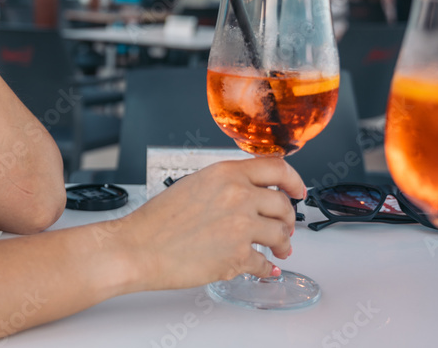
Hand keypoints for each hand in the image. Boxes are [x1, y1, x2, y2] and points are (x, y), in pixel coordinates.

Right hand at [113, 158, 304, 290]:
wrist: (138, 247)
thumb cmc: (157, 221)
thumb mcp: (194, 185)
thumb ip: (225, 184)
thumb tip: (249, 193)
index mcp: (226, 174)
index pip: (277, 168)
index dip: (294, 180)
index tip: (298, 190)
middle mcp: (238, 196)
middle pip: (284, 205)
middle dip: (288, 219)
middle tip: (285, 227)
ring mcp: (240, 226)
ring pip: (281, 235)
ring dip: (283, 245)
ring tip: (279, 250)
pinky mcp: (237, 256)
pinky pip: (264, 263)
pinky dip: (266, 268)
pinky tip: (263, 268)